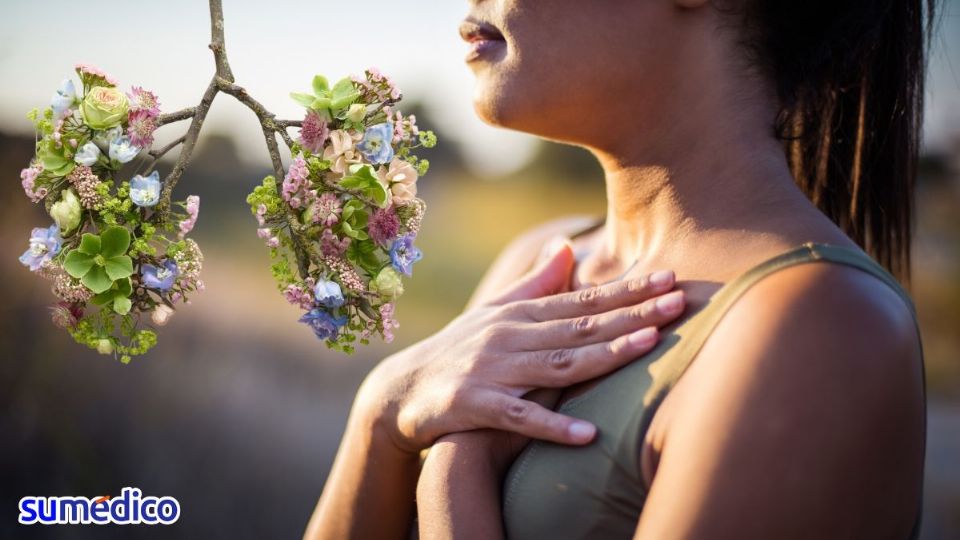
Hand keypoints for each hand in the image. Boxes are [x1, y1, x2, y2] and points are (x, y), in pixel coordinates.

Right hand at [356, 241, 685, 453]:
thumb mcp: (495, 312)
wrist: (400, 390)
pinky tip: (587, 434)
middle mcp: (509, 336)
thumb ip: (535, 284)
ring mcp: (491, 370)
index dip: (628, 291)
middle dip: (632, 314)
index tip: (670, 279)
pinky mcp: (472, 405)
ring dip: (604, 355)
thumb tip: (566, 247)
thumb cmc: (458, 349)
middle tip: (679, 302)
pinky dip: (551, 426)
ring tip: (648, 347)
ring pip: (556, 363)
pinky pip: (517, 417)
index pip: (583, 301)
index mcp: (520, 314)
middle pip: (579, 326)